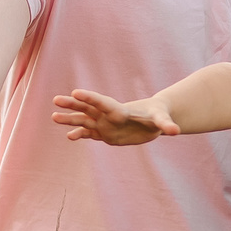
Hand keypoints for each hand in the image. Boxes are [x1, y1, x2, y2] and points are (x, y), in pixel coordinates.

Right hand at [52, 89, 177, 144]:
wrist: (154, 120)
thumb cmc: (158, 115)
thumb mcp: (162, 119)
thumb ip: (166, 124)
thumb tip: (176, 131)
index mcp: (120, 110)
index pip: (103, 103)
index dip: (90, 98)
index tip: (75, 92)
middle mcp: (108, 116)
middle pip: (88, 109)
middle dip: (73, 105)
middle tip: (56, 100)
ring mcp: (105, 124)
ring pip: (84, 121)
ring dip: (70, 119)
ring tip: (54, 117)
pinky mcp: (105, 134)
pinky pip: (89, 134)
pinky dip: (80, 135)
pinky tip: (70, 137)